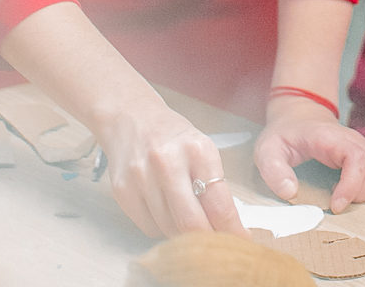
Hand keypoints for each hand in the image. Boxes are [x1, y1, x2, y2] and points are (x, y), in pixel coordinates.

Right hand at [98, 98, 248, 238]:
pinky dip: (160, 226)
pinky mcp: (122, 191)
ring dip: (182, 232)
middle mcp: (167, 163)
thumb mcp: (201, 150)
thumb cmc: (172, 136)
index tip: (241, 243)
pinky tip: (162, 208)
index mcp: (196, 150)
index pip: (219, 204)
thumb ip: (213, 187)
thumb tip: (227, 229)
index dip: (232, 230)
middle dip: (208, 240)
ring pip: (169, 228)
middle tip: (216, 247)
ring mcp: (141, 178)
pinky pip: (149, 227)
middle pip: (192, 223)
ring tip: (185, 217)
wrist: (130, 118)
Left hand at [253, 94, 364, 212]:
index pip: (356, 158)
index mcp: (329, 138)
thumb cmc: (284, 135)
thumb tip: (290, 193)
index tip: (335, 206)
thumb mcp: (267, 150)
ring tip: (349, 195)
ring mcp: (364, 143)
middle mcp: (352, 138)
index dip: (352, 186)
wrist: (298, 116)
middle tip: (338, 202)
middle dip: (361, 192)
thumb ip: (274, 170)